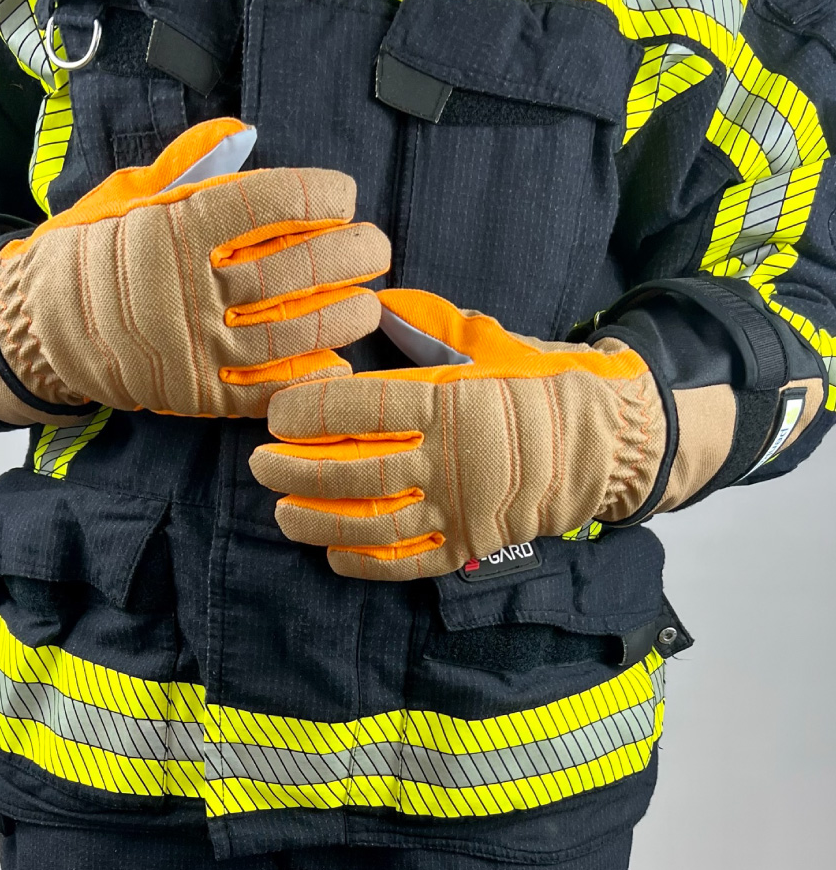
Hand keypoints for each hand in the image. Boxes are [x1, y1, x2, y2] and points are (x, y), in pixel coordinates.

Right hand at [0, 118, 390, 416]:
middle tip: (377, 247)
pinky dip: (306, 380)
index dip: (318, 194)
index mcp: (173, 227)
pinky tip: (338, 364)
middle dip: (349, 255)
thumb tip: (243, 134)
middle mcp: (187, 287)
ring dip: (341, 319)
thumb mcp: (132, 196)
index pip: (265, 202)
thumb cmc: (97, 251)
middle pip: (290, 270)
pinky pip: (262, 392)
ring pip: (287, 334)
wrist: (43, 325)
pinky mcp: (195, 392)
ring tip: (368, 305)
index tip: (344, 194)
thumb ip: (190, 167)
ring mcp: (191, 345)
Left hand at [250, 289, 666, 579]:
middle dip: (295, 471)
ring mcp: (461, 509)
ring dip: (317, 520)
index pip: (362, 408)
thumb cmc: (546, 385)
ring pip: (373, 523)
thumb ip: (431, 327)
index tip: (276, 416)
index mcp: (453, 402)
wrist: (610, 444)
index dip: (309, 413)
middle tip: (259, 465)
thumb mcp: (493, 345)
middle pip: (355, 470)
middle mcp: (451, 460)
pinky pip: (409, 562)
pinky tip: (332, 553)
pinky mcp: (471, 543)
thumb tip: (381, 306)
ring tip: (281, 512)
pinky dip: (365, 562)